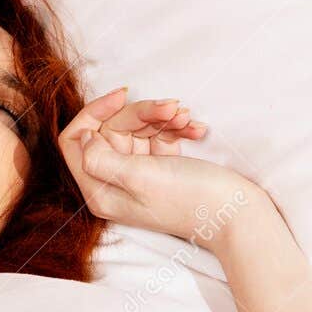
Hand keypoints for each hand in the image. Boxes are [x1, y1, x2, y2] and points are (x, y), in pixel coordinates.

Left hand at [59, 87, 258, 243]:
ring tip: (186, 118)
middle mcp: (113, 182)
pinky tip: (195, 130)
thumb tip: (83, 137)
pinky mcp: (160, 166)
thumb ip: (101, 158)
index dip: (93, 113)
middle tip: (172, 108)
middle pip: (111, 129)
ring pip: (137, 129)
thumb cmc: (188, 199)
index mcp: (99, 190)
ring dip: (162, 118)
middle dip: (141, 113)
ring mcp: (137, 174)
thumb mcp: (137, 177)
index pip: (75, 141)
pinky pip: (159, 136)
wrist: (236, 214)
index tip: (122, 97)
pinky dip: (176, 128)